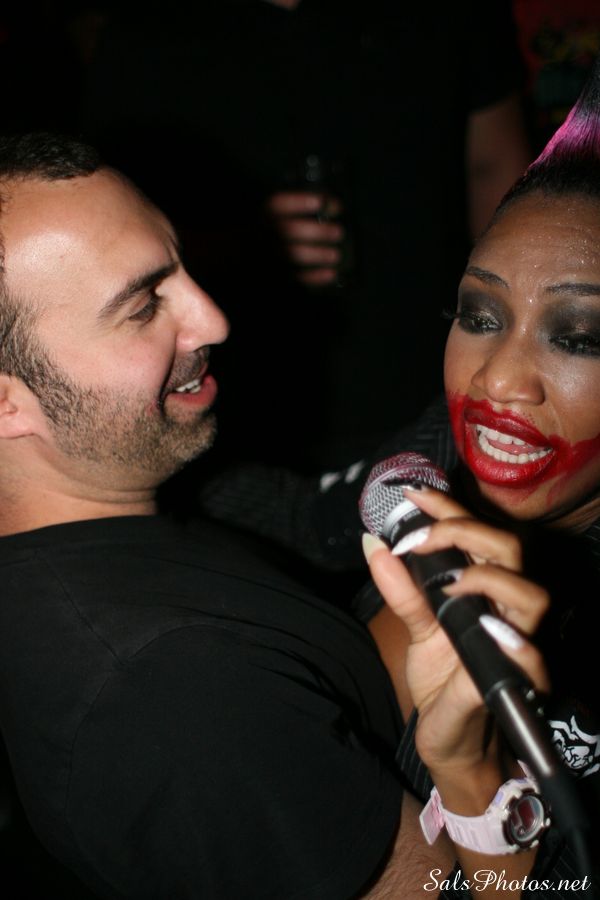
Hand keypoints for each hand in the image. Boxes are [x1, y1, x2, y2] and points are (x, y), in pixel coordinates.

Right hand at [266, 190, 344, 286]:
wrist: (269, 258)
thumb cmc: (290, 226)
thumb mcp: (293, 210)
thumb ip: (312, 204)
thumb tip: (333, 206)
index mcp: (266, 215)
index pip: (275, 204)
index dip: (297, 202)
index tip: (319, 202)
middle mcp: (264, 235)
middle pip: (288, 230)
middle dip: (317, 231)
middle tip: (338, 232)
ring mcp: (271, 256)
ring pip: (292, 254)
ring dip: (318, 254)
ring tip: (336, 255)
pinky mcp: (279, 276)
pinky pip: (296, 278)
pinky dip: (316, 277)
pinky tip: (332, 273)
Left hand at [363, 488, 549, 789]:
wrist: (450, 738)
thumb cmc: (443, 680)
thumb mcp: (417, 630)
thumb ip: (401, 590)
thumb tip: (372, 544)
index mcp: (485, 589)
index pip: (479, 534)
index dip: (449, 510)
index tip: (413, 496)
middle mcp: (507, 609)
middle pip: (510, 551)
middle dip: (464, 532)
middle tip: (416, 540)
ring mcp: (517, 646)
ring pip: (531, 596)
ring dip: (488, 578)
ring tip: (448, 582)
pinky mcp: (518, 686)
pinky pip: (531, 660)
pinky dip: (513, 641)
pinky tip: (486, 626)